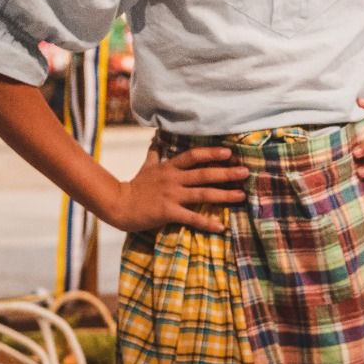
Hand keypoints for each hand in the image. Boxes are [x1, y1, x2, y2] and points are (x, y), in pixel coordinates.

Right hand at [106, 146, 247, 233]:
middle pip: (203, 174)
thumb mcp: (146, 166)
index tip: (229, 153)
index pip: (193, 156)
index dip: (211, 153)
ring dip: (224, 195)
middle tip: (246, 172)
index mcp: (169, 167)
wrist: (118, 205)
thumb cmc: (135, 186)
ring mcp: (171, 196)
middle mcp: (173, 179)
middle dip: (226, 173)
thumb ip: (155, 152)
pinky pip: (191, 218)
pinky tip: (221, 227)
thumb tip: (156, 136)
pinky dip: (207, 223)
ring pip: (202, 194)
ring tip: (241, 195)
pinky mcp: (168, 212)